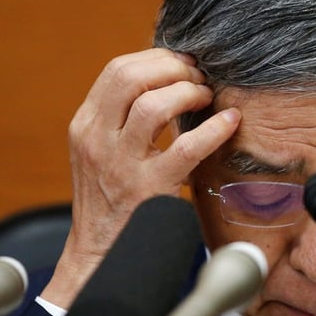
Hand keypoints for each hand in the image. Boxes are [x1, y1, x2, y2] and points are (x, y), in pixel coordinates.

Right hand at [40, 48, 240, 307]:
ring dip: (188, 92)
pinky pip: (186, 147)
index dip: (155, 59)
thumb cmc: (110, 202)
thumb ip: (122, 120)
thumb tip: (166, 83)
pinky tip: (230, 122)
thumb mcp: (102, 153)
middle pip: (130, 76)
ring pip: (153, 104)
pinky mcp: (148, 189)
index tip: (183, 64)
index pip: (116, 71)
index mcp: (85, 127)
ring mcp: (120, 165)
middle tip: (198, 77)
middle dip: (172, 68)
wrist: (99, 256)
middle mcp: (97, 140)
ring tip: (206, 98)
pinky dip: (214, 129)